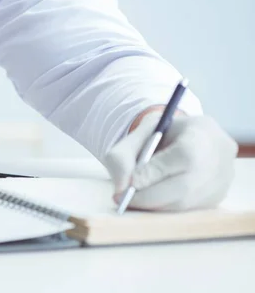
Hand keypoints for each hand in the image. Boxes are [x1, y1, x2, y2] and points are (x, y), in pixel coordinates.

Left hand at [104, 112, 237, 210]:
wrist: (187, 137)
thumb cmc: (161, 135)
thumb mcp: (137, 136)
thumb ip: (123, 156)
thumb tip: (121, 186)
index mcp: (203, 132)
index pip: (183, 156)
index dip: (154, 173)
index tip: (129, 184)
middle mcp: (220, 158)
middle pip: (185, 185)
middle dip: (150, 196)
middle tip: (123, 200)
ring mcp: (222, 181)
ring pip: (185, 203)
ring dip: (153, 206)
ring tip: (131, 202)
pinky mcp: (217, 199)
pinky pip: (187, 211)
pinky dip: (163, 209)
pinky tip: (148, 203)